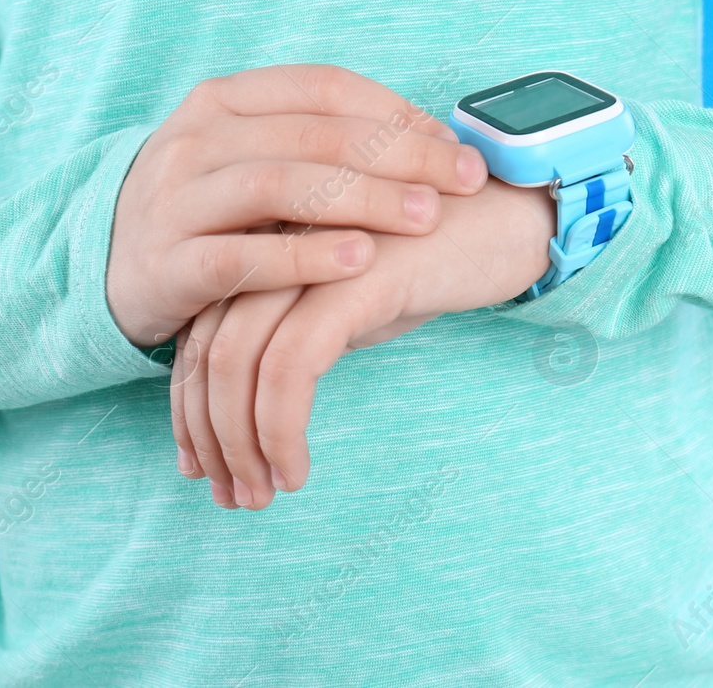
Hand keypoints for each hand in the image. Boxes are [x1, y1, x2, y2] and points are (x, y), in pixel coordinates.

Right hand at [108, 64, 490, 349]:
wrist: (110, 267)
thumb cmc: (216, 210)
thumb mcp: (259, 157)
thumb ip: (331, 143)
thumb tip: (438, 140)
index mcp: (226, 99)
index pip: (326, 87)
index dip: (399, 111)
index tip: (458, 145)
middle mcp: (197, 138)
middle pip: (316, 134)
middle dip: (402, 156)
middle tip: (465, 181)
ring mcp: (175, 199)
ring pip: (281, 185)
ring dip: (364, 199)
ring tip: (425, 217)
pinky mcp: (166, 265)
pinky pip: (242, 256)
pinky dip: (306, 256)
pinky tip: (362, 260)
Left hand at [170, 178, 554, 508]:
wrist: (520, 217)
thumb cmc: (445, 258)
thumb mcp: (362, 295)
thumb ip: (310, 327)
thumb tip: (262, 400)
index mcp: (272, 242)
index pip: (201, 333)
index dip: (191, 406)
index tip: (201, 465)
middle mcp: (278, 242)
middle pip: (207, 350)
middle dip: (209, 435)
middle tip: (229, 495)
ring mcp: (313, 256)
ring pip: (235, 363)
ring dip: (240, 444)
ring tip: (261, 495)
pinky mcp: (354, 277)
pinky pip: (290, 367)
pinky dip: (280, 429)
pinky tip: (296, 469)